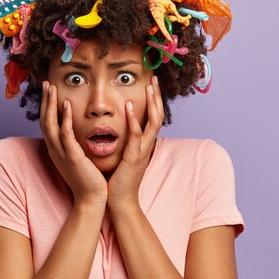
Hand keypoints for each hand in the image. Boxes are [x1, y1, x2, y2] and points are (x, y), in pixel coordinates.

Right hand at [39, 81, 107, 205]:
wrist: (92, 199)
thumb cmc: (88, 179)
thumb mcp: (77, 158)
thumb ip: (74, 145)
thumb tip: (77, 133)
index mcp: (56, 150)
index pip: (47, 123)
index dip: (46, 106)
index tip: (48, 90)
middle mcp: (55, 150)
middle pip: (44, 120)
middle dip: (45, 101)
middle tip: (46, 83)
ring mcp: (62, 154)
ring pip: (50, 124)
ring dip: (50, 104)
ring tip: (52, 88)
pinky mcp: (72, 157)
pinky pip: (65, 134)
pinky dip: (64, 118)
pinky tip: (66, 104)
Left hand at [107, 76, 163, 208]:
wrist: (119, 201)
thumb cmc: (119, 179)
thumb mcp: (124, 155)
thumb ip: (125, 142)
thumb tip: (119, 128)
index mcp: (144, 143)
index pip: (154, 116)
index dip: (155, 100)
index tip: (151, 83)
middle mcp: (147, 145)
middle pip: (159, 115)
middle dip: (157, 96)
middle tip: (154, 78)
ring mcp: (142, 151)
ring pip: (153, 122)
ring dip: (152, 103)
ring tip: (149, 86)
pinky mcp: (133, 159)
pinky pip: (137, 136)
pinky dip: (135, 121)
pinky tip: (130, 107)